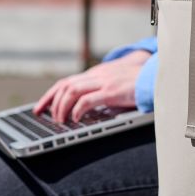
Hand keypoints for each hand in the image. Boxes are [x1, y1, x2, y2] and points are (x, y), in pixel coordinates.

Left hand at [33, 49, 151, 123]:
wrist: (154, 76)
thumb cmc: (135, 83)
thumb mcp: (113, 84)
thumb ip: (99, 91)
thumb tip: (83, 108)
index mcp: (95, 74)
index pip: (65, 82)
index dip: (49, 95)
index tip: (40, 107)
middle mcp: (96, 76)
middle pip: (65, 86)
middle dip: (51, 102)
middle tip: (46, 117)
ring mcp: (103, 83)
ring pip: (72, 91)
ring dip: (62, 107)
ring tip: (60, 121)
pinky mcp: (112, 91)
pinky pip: (88, 100)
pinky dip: (78, 110)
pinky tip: (76, 118)